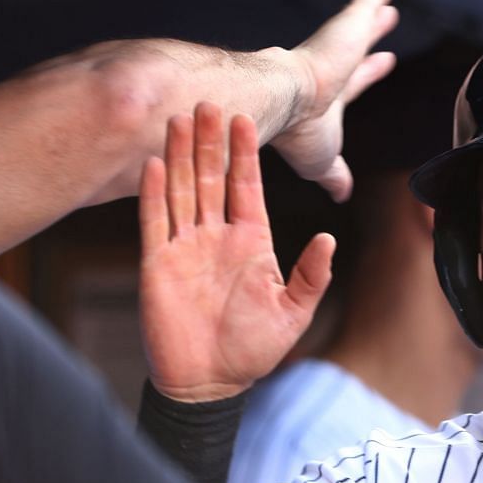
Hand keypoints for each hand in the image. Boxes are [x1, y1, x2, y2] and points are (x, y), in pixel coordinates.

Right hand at [139, 102, 335, 401]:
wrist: (209, 382)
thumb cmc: (252, 351)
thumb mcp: (293, 313)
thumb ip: (310, 275)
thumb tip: (330, 238)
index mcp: (251, 241)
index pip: (246, 186)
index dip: (245, 152)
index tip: (245, 118)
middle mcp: (216, 236)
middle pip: (211, 177)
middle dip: (209, 140)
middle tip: (209, 100)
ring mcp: (185, 247)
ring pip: (181, 189)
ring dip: (178, 155)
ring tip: (177, 118)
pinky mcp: (158, 263)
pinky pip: (155, 221)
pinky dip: (153, 193)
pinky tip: (152, 162)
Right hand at [272, 0, 400, 201]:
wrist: (285, 102)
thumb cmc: (299, 136)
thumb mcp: (324, 162)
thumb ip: (335, 174)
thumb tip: (341, 193)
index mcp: (327, 98)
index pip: (353, 83)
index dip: (368, 73)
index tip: (384, 61)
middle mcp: (331, 68)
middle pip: (357, 46)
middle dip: (371, 34)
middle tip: (388, 18)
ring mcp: (338, 44)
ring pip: (362, 20)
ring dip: (375, 7)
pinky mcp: (346, 25)